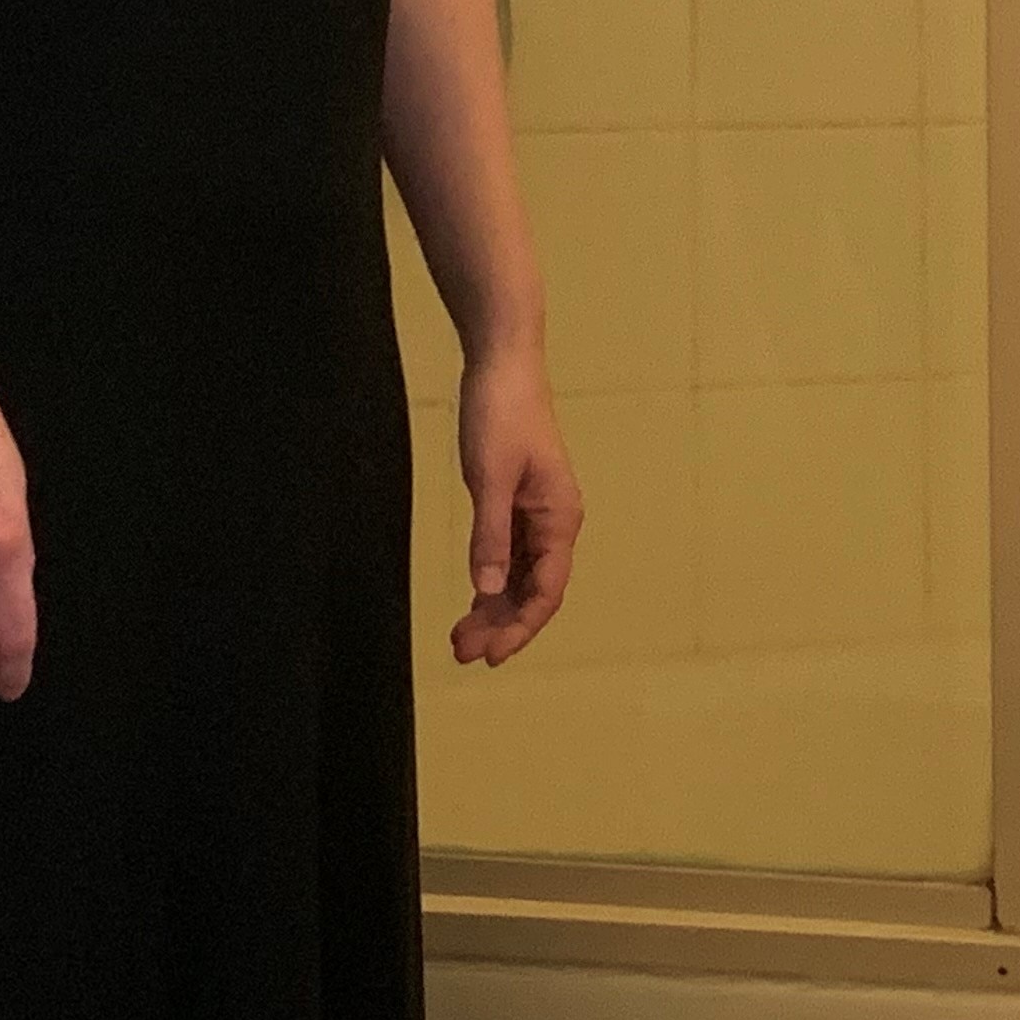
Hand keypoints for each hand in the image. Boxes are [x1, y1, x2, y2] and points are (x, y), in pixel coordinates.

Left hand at [452, 353, 578, 665]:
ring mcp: (537, 514)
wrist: (503, 364)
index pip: (546, 591)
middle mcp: (555, 522)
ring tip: (460, 638)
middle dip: (502, 625)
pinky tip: (473, 602)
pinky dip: (492, 582)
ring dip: (495, 609)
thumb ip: (490, 536)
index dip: (520, 628)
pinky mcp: (518, 503)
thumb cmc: (501, 414)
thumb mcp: (489, 478)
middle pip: (534, 591)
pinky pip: (510, 557)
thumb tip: (489, 590)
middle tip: (462, 652)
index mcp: (559, 518)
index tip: (489, 655)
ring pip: (521, 578)